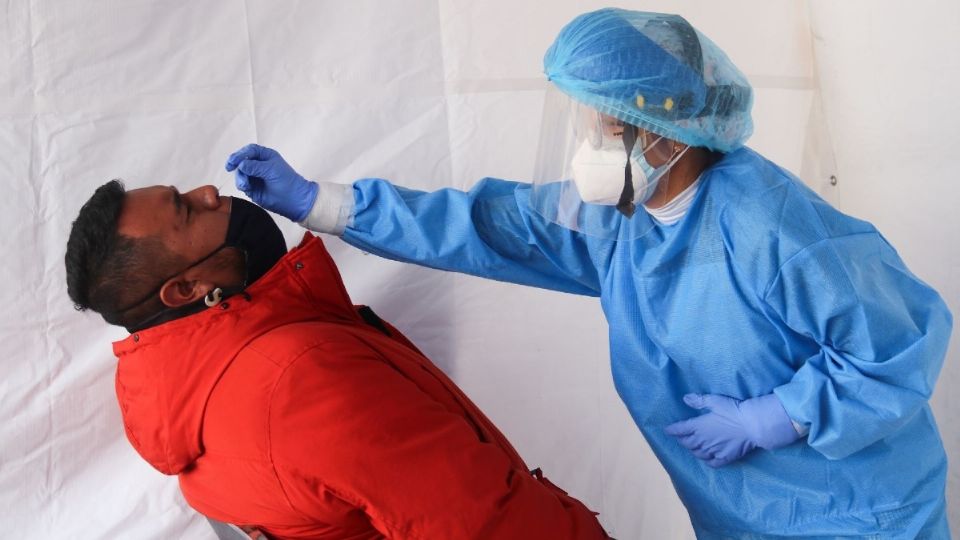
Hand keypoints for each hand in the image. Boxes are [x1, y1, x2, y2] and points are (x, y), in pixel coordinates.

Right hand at [225, 144, 318, 221]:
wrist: (293, 200)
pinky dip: (242, 184)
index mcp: (265, 156)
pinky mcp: (252, 188)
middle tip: (230, 167)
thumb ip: (255, 166)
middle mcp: (259, 165)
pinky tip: (247, 187)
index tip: (233, 160)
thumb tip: (240, 165)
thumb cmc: (286, 181)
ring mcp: (255, 177)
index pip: (249, 151)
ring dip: (240, 177)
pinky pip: (242, 183)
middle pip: (241, 161)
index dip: (240, 154)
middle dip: (236, 164)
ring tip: (246, 184)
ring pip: (240, 173)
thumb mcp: (271, 170)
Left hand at [664, 392, 800, 467]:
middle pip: (687, 443)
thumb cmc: (734, 410)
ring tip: (692, 447)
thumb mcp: (715, 401)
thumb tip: (685, 399)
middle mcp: (703, 440)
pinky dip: (706, 461)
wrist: (753, 425)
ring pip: (697, 454)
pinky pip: (711, 463)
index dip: (672, 430)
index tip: (667, 430)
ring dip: (692, 450)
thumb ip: (699, 401)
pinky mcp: (724, 458)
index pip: (680, 429)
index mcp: (698, 426)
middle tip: (680, 438)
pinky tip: (706, 458)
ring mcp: (713, 450)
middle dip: (682, 440)